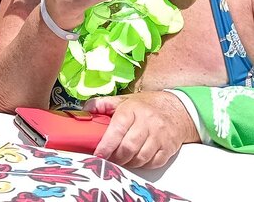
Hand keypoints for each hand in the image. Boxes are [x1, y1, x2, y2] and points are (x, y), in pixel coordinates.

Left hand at [83, 91, 200, 168]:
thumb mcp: (124, 99)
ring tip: (120, 160)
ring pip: (140, 157)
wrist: (179, 108)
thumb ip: (103, 104)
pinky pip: (153, 162)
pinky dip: (142, 165)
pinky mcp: (169, 147)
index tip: (98, 154)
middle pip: (128, 147)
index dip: (106, 145)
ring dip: (128, 162)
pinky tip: (135, 160)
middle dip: (115, 157)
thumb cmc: (147, 105)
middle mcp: (147, 122)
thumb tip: (85, 108)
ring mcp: (159, 136)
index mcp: (132, 110)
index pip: (117, 130)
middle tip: (108, 159)